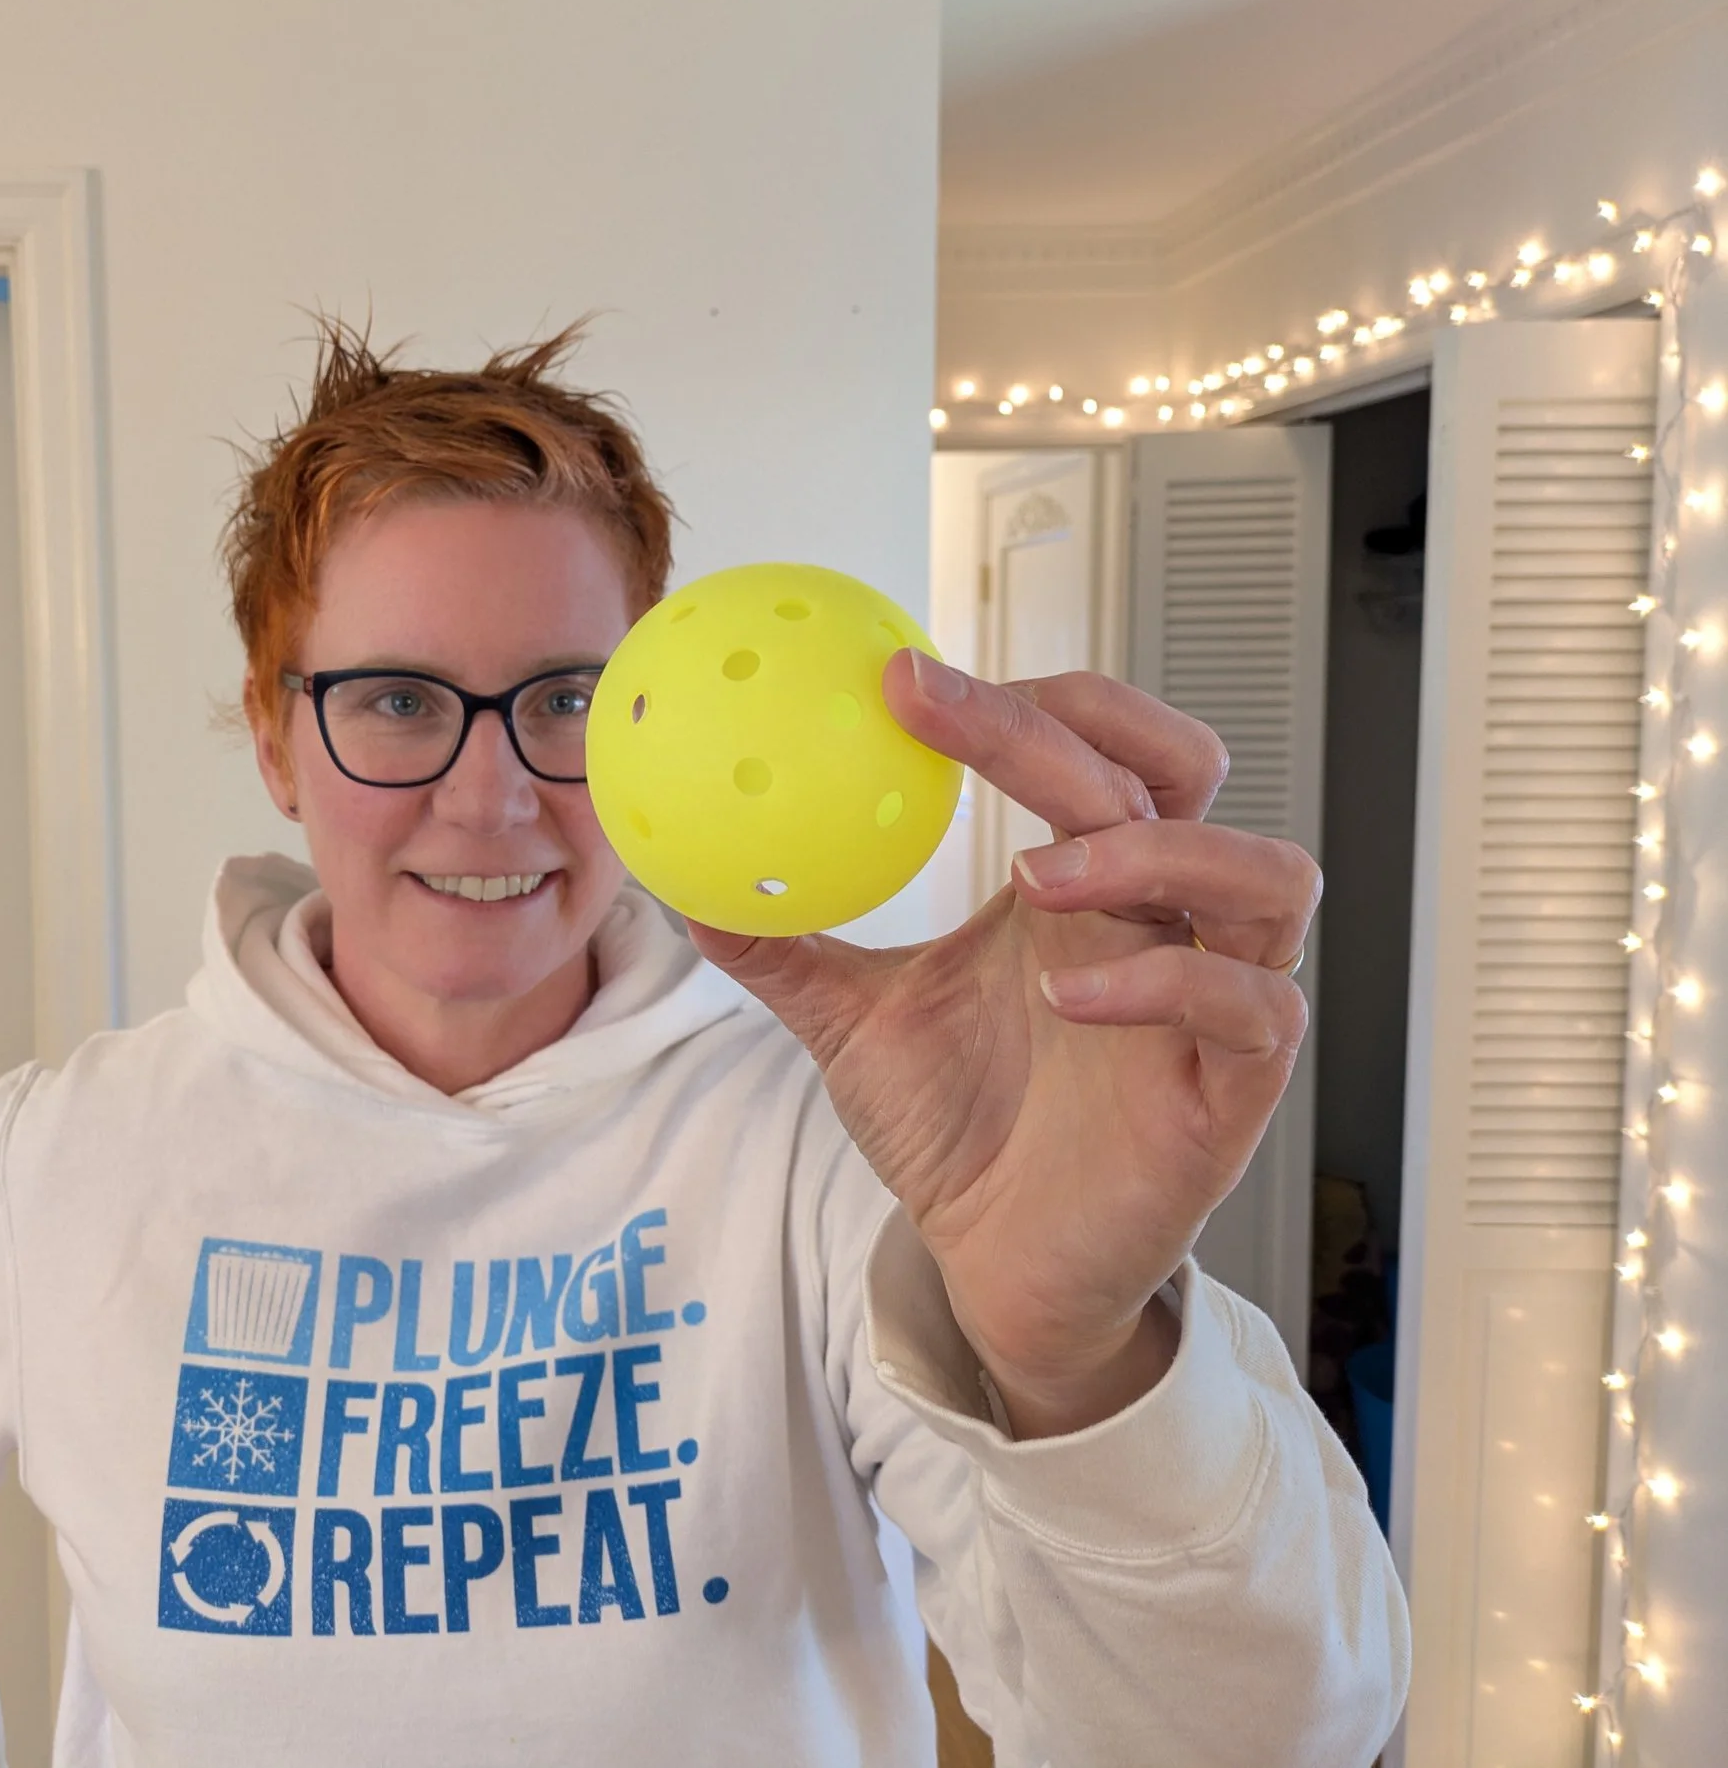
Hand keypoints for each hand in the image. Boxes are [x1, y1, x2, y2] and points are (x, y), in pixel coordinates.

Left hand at [689, 651, 1319, 1436]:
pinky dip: (1166, 985)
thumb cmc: (957, 1128)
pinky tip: (1064, 994)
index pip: (1091, 743)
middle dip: (1090, 724)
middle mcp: (1162, 920)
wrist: (1000, 1268)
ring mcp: (1213, 1000)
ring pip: (1262, 877)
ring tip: (1034, 870)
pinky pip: (1249, 1009)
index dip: (1018, 699)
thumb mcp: (849, 1022)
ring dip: (1153, 851)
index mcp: (1082, 881)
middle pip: (1185, 772)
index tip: (899, 679)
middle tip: (966, 718)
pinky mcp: (1237, 1089)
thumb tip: (685, 879)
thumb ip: (781, 946)